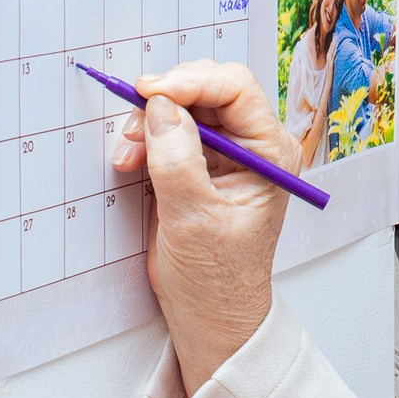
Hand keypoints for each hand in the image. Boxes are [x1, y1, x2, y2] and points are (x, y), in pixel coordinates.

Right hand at [110, 60, 294, 395]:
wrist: (210, 315)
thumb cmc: (216, 278)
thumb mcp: (193, 217)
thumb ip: (177, 159)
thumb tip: (161, 107)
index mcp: (270, 153)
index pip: (236, 89)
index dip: (191, 82)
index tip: (150, 93)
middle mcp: (254, 147)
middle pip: (209, 91)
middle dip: (167, 102)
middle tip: (133, 126)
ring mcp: (227, 155)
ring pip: (186, 110)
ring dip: (151, 123)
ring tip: (128, 155)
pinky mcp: (201, 167)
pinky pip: (172, 133)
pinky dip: (147, 139)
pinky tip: (130, 161)